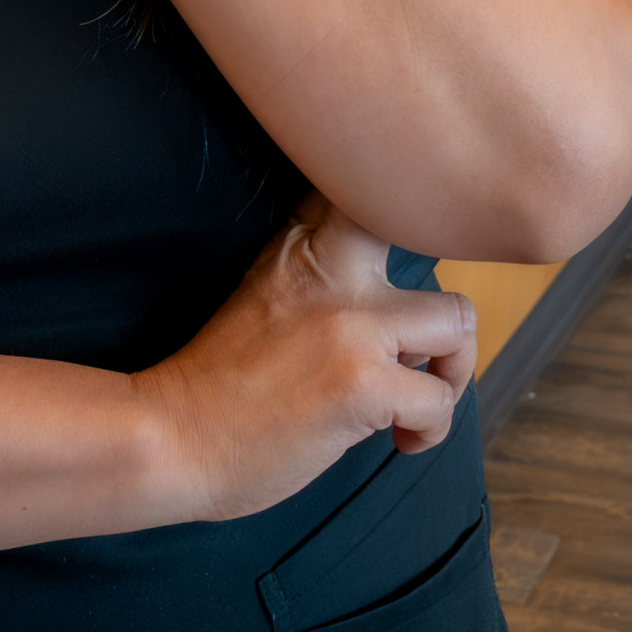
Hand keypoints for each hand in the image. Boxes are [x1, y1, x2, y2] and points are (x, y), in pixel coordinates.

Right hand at [133, 194, 477, 522]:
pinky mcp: (364, 383)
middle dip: (440, 297)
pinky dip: (430, 429)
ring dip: (450, 370)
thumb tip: (398, 307)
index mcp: (300, 244)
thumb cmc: (219, 383)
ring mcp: (350, 325)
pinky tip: (399, 441)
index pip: (369, 190)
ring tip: (416, 399)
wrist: (173, 438)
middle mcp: (328, 269)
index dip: (401, 215)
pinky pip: (440, 400)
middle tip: (423, 345)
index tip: (402, 262)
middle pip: (431, 237)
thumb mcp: (263, 294)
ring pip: (458, 321)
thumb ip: (321, 278)